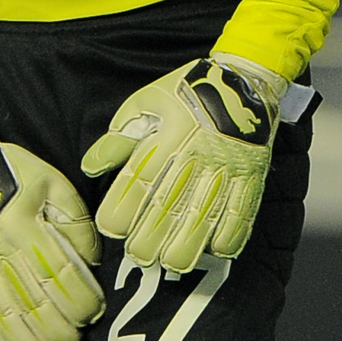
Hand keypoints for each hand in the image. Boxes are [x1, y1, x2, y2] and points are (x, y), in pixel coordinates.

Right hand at [0, 107, 102, 340]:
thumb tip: (91, 263)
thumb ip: (77, 222)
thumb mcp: (55, 184)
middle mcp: (1, 252)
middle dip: (59, 335)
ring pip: (1, 321)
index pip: (61, 278)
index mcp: (27, 227)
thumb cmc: (14, 174)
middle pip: (34, 308)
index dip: (82, 304)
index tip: (93, 313)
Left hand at [82, 54, 283, 273]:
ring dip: (185, 248)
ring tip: (171, 263)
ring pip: (203, 220)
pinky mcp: (250, 176)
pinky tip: (214, 249)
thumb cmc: (187, 91)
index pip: (137, 183)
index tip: (111, 227)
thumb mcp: (146, 102)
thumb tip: (91, 168)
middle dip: (149, 241)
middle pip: (167, 210)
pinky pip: (242, 214)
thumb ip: (118, 139)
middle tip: (138, 256)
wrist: (244, 78)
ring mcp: (226, 169)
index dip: (120, 212)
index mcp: (166, 137)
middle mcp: (195, 156)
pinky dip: (228, 237)